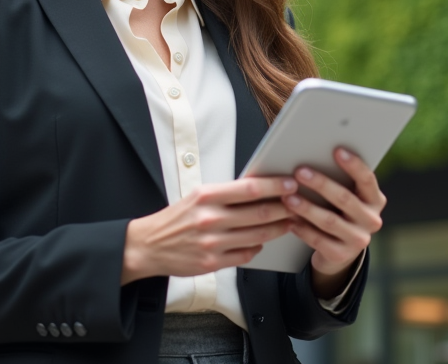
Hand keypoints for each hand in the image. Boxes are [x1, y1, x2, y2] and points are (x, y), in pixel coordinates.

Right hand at [121, 176, 296, 283]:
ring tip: (289, 221)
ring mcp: (212, 243)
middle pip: (259, 213)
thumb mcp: (198, 196)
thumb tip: (259, 187)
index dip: (274, 186)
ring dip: (278, 228)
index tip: (290, 183)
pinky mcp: (212, 263)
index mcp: (206, 197)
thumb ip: (226, 193)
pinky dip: (258, 246)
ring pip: (257, 235)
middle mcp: (210, 219)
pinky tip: (262, 240)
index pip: (249, 189)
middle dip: (284, 208)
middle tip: (299, 203)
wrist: (149, 246)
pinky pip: (246, 255)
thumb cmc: (176, 218)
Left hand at [283, 148, 385, 298]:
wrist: (341, 249)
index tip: (336, 150)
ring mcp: (358, 239)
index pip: (367, 179)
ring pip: (329, 221)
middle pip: (345, 199)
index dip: (353, 165)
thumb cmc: (340, 211)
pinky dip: (303, 229)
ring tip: (289, 198)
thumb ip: (340, 179)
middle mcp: (372, 220)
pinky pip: (319, 240)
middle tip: (300, 172)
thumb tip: (314, 154)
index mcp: (375, 200)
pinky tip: (290, 220)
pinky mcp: (342, 255)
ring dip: (307, 208)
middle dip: (321, 183)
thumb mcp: (347, 196)